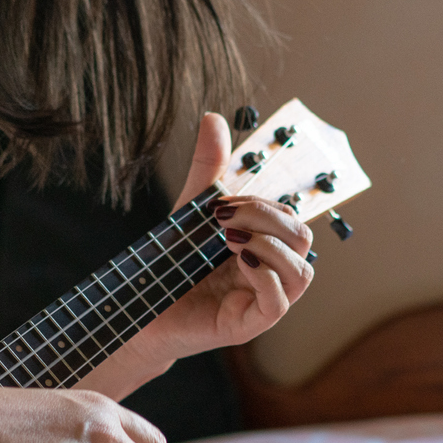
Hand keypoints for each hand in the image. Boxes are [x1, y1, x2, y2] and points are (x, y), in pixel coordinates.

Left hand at [134, 112, 314, 360]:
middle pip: (303, 240)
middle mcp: (271, 273)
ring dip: (269, 247)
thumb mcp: (191, 210)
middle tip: (222, 218)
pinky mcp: (250, 324)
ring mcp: (264, 301)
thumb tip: (214, 117)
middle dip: (267, 219)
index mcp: (265, 246)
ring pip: (302, 272)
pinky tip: (238, 262)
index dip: (265, 205)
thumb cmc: (171, 265)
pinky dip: (265, 277)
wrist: (139, 309)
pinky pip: (280, 303)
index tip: (221, 202)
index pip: (290, 219)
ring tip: (228, 240)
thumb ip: (208, 170)